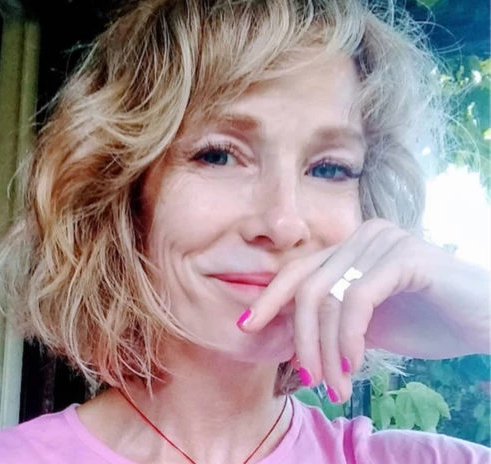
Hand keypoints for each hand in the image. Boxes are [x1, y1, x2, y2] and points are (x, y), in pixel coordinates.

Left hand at [239, 218, 489, 402]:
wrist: (484, 322)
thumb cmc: (428, 321)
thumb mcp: (365, 323)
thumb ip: (329, 320)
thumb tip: (282, 332)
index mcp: (348, 248)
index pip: (296, 271)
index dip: (268, 299)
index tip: (247, 328)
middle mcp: (361, 236)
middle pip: (306, 289)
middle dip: (301, 341)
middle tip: (309, 381)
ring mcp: (382, 241)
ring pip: (328, 298)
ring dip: (326, 350)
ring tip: (336, 385)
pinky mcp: (404, 256)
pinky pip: (357, 299)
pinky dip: (349, 337)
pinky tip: (355, 364)